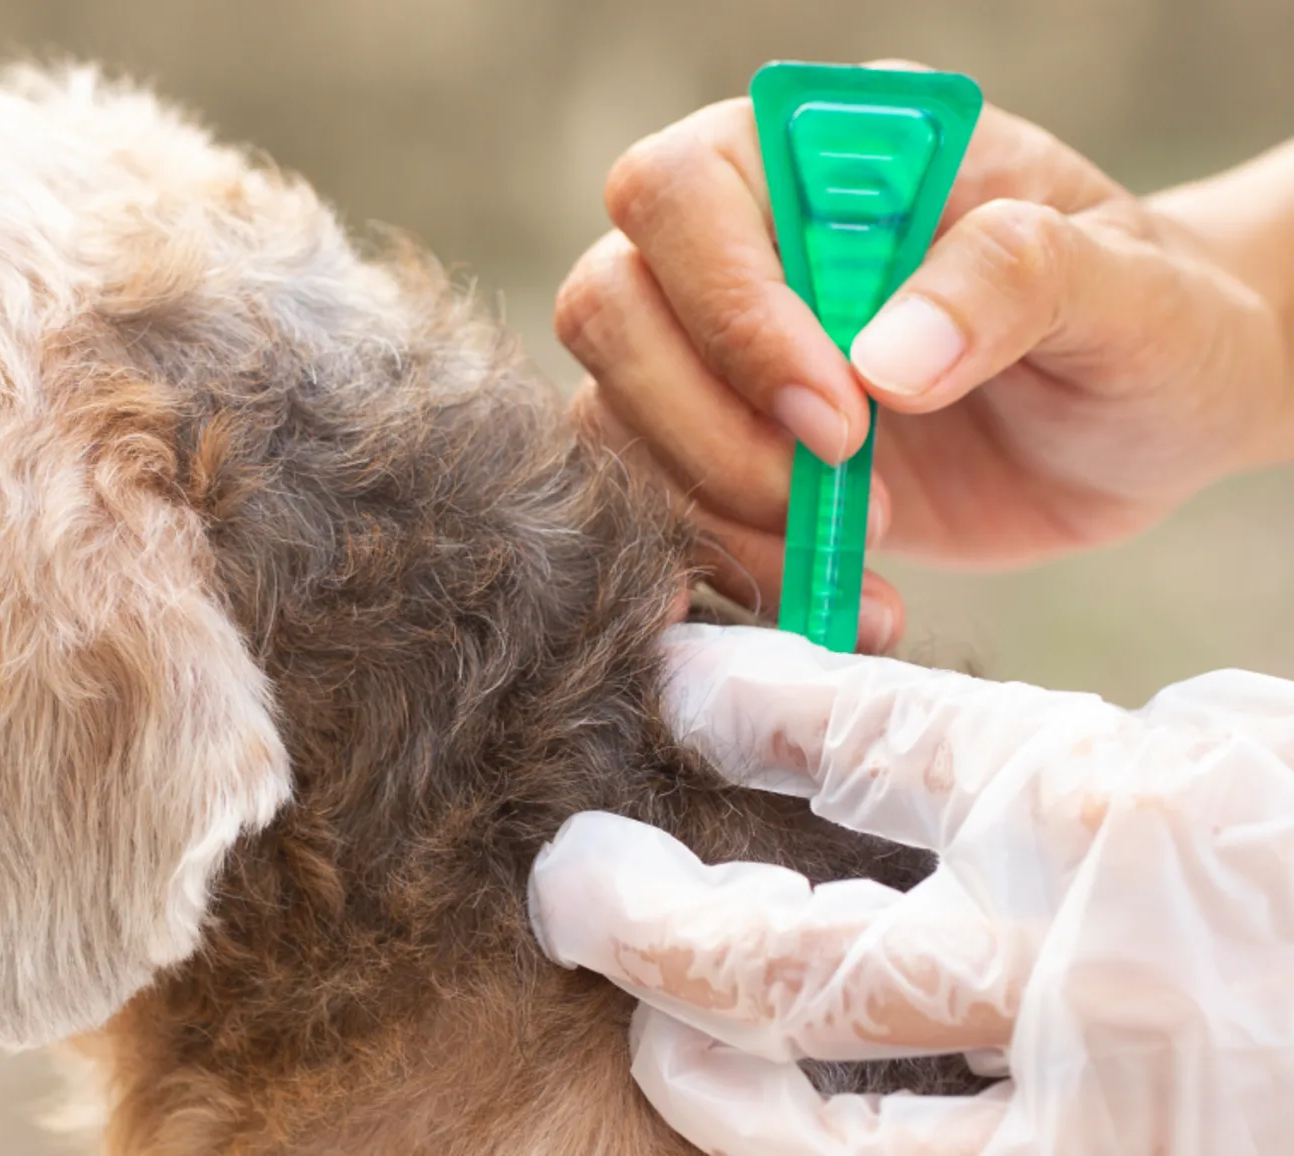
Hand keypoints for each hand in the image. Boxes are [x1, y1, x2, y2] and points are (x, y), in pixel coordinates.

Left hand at [529, 624, 1293, 1154]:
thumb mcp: (1232, 766)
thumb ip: (1061, 770)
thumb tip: (851, 747)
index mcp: (1119, 807)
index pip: (861, 741)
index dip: (736, 709)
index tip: (670, 687)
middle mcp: (1090, 971)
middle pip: (790, 958)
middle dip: (648, 917)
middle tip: (572, 879)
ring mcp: (1105, 1119)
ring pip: (824, 1121)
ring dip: (708, 1076)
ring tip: (659, 1029)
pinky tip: (766, 1131)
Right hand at [557, 83, 1293, 650]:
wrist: (1149, 419)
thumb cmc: (1144, 321)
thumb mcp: (1122, 288)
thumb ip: (1012, 283)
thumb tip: (886, 358)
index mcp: (817, 156)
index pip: (682, 191)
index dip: (729, 306)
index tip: (840, 409)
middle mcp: (740, 241)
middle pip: (609, 304)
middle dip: (706, 420)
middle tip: (841, 479)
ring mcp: (716, 353)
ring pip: (611, 418)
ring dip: (715, 505)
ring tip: (864, 549)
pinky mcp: (721, 453)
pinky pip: (655, 508)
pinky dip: (729, 567)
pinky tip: (841, 597)